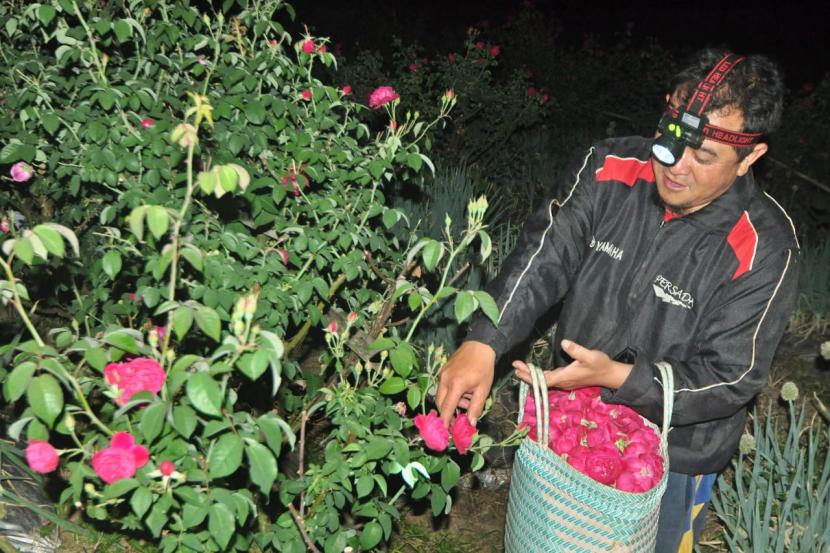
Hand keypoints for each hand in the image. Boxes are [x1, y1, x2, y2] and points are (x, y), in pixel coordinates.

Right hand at [436, 340, 495, 426]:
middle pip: (440, 403)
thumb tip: (471, 423)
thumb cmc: (484, 367)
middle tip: (460, 417)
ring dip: (452, 402)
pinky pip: (443, 386)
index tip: (444, 432)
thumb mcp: (483, 389)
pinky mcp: (443, 370)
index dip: (445, 421)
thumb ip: (476, 407)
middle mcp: (445, 379)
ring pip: (442, 395)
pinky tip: (464, 391)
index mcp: (456, 384)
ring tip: (468, 399)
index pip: (447, 408)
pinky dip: (451, 393)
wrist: (479, 345)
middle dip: (448, 412)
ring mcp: (442, 374)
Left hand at [512, 339, 631, 389]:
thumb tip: (564, 343)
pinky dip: (540, 375)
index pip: (543, 380)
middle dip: (527, 375)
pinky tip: (534, 372)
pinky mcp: (566, 379)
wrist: (609, 374)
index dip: (530, 375)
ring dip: (532, 375)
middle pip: (540, 382)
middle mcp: (562, 382)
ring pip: (544, 381)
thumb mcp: (590, 355)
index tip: (519, 368)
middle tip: (515, 366)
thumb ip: (577, 350)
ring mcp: (564, 382)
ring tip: (520, 369)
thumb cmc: (600, 364)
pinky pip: (549, 379)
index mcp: (565, 377)